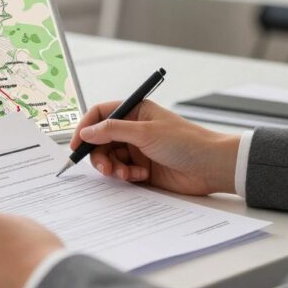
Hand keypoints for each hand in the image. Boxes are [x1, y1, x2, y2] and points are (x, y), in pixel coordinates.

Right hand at [70, 99, 239, 195]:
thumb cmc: (186, 141)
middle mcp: (134, 129)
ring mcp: (138, 149)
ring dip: (113, 167)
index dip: (86, 128)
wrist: (211, 166)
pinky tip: (141, 176)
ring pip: (110, 158)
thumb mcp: (145, 132)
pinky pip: (122, 172)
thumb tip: (86, 132)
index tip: (76, 145)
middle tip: (104, 167)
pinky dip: (127, 176)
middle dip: (99, 154)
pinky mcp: (143, 168)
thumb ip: (112, 131)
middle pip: (101, 140)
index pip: (101, 114)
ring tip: (125, 174)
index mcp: (136, 111)